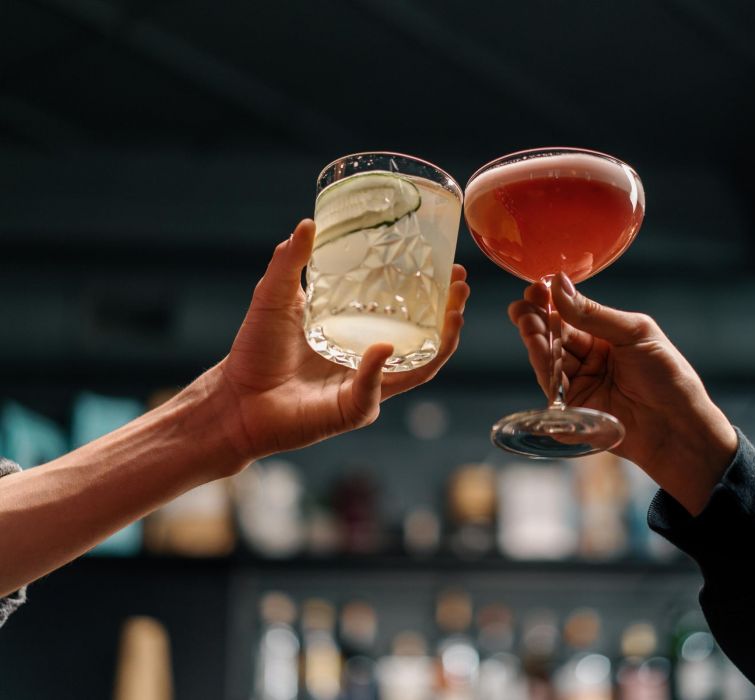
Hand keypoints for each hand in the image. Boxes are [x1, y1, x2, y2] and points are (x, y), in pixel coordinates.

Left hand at [213, 219, 469, 465]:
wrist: (235, 397)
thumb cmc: (255, 351)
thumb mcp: (274, 296)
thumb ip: (290, 262)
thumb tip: (308, 223)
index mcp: (357, 333)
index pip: (405, 313)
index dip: (431, 293)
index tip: (448, 267)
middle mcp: (369, 361)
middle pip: (425, 340)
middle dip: (450, 315)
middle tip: (461, 286)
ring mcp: (366, 387)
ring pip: (418, 369)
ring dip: (441, 343)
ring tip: (454, 314)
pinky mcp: (352, 411)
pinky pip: (374, 391)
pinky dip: (377, 371)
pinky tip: (381, 348)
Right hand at [509, 273, 735, 513]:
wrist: (679, 427)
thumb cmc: (668, 377)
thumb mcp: (634, 334)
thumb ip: (593, 314)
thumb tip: (559, 285)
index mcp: (605, 337)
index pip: (569, 316)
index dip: (550, 302)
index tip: (535, 289)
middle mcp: (588, 360)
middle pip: (553, 337)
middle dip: (536, 321)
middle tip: (522, 308)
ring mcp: (579, 386)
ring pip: (548, 361)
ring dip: (536, 342)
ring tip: (528, 325)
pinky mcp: (573, 412)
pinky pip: (552, 391)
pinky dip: (544, 371)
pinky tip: (539, 351)